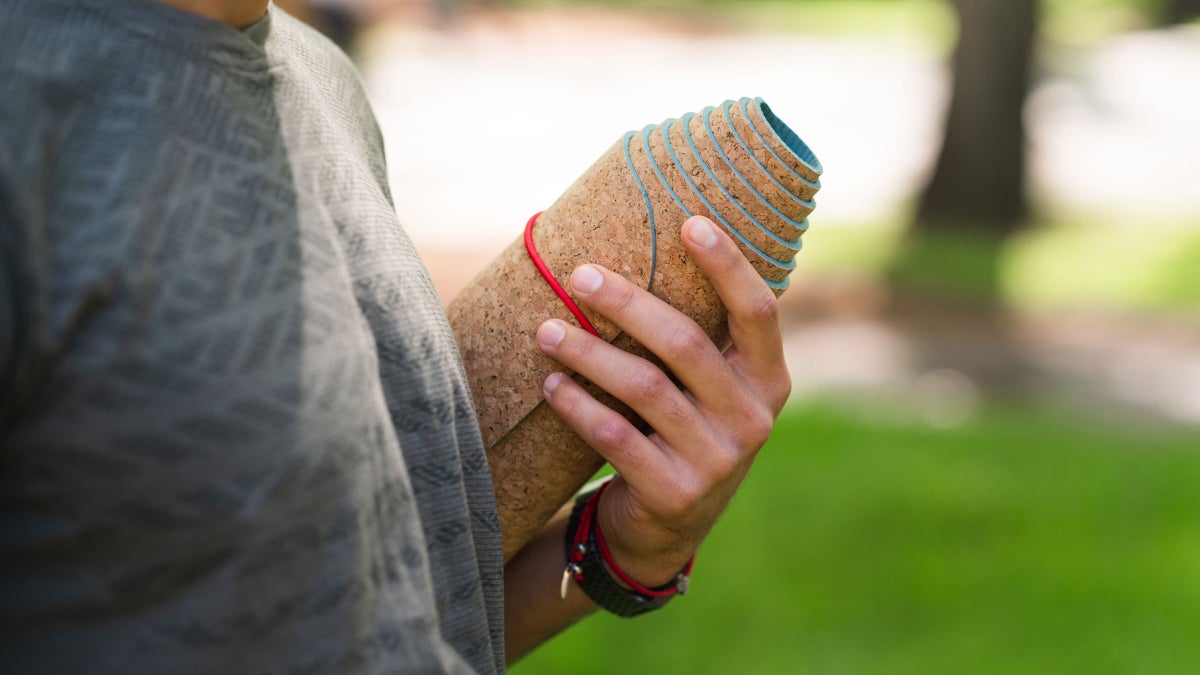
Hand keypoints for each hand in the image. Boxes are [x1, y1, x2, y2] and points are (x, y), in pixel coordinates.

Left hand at [535, 215, 790, 586]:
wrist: (667, 528)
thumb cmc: (679, 431)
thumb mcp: (706, 390)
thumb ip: (693, 339)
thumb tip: (628, 255)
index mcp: (768, 381)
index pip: (758, 312)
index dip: (729, 265)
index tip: (690, 221)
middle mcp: (753, 419)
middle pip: (686, 344)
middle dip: (627, 302)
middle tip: (578, 274)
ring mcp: (717, 461)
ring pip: (644, 388)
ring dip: (588, 352)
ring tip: (545, 330)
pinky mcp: (674, 494)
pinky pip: (616, 437)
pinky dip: (578, 406)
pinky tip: (551, 384)